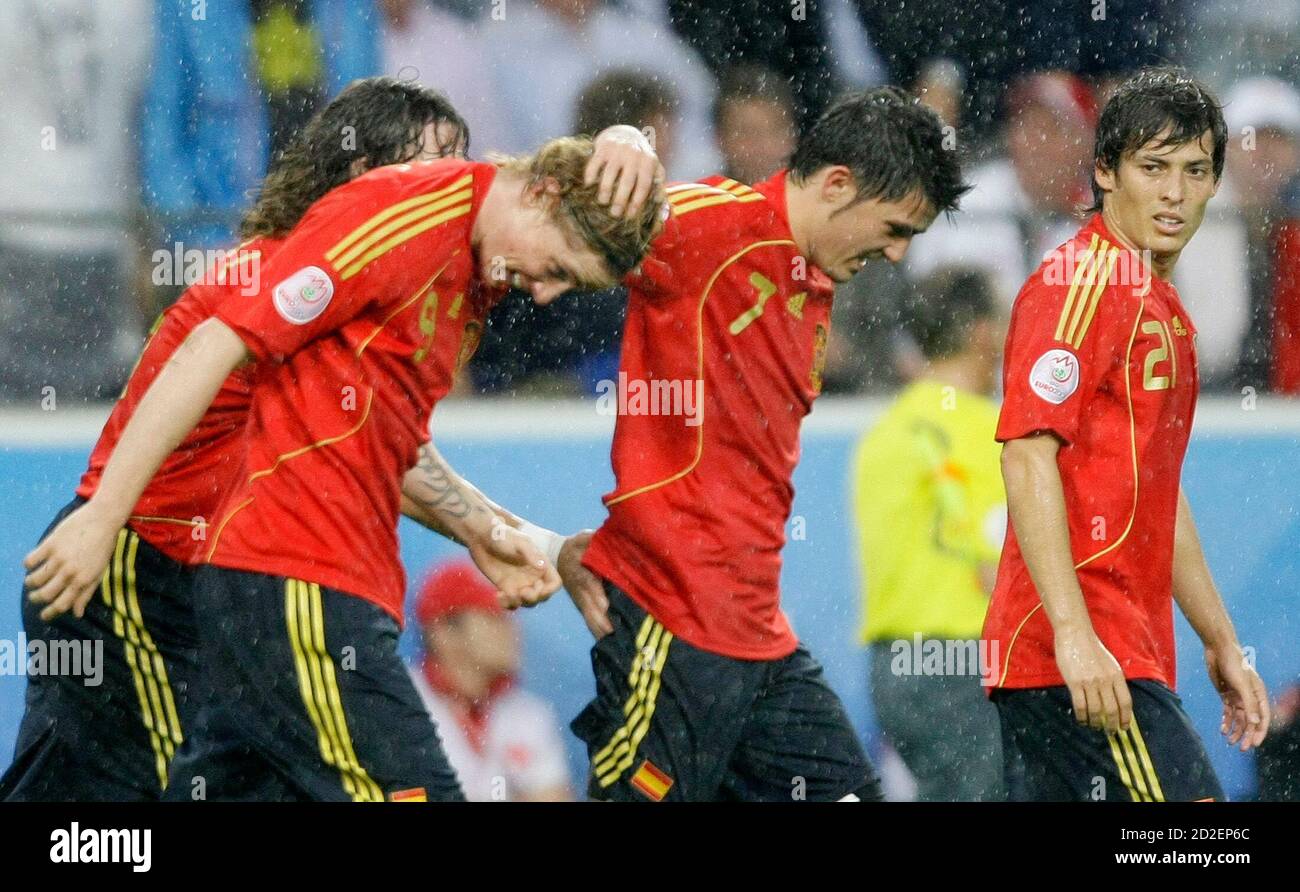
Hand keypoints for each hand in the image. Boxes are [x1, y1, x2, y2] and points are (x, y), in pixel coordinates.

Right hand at [25, 501, 123, 621]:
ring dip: (30, 583)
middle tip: (34, 597)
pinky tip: (32, 564)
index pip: (62, 605)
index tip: (43, 615)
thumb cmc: (104, 547)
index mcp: (83, 581)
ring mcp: (59, 558)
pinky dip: (28, 565)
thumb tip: (77, 614)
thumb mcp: (99, 572)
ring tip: (32, 581)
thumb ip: (86, 593)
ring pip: (35, 580)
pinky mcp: (50, 544)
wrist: (103, 519)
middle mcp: (70, 572)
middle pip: (45, 595)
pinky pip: (30, 561)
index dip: (50, 613)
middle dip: (36, 599)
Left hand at [468, 523, 560, 609]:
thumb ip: (531, 554)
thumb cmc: (503, 535)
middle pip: (542, 596)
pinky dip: (507, 604)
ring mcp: (519, 583)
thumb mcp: (519, 542)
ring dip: (519, 602)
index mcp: (540, 564)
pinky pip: (512, 603)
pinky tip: (498, 595)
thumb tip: (543, 568)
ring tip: (506, 595)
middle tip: (521, 592)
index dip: (550, 590)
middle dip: (533, 598)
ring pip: (527, 603)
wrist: (481, 537)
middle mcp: (532, 576)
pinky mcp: (505, 587)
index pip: (554, 583)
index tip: (539, 589)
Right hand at [557, 530, 611, 637]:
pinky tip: (606, 640)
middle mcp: (581, 589)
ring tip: (613, 640)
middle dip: (602, 620)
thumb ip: (592, 538)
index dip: (596, 594)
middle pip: (590, 606)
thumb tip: (601, 537)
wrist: (557, 557)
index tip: (605, 605)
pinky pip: (590, 619)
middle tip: (615, 633)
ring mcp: (581, 599)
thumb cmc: (575, 546)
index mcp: (581, 572)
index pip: (588, 584)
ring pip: (590, 616)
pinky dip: (597, 630)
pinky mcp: (582, 605)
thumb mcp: (583, 538)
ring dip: (600, 628)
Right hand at [588, 125, 664, 219]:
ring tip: (602, 202)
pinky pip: (595, 164)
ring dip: (605, 190)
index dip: (636, 202)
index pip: (643, 186)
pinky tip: (589, 186)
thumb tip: (662, 208)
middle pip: (627, 182)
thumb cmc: (641, 158)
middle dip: (620, 200)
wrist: (625, 132)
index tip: (629, 216)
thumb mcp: (653, 168)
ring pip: (610, 174)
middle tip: (614, 213)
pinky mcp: (604, 146)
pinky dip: (591, 176)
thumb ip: (658, 186)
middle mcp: (634, 154)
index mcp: (649, 162)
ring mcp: (618, 150)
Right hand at [1054, 625, 1132, 732]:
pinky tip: (1082, 719)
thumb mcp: (1109, 664)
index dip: (1126, 717)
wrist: (1075, 635)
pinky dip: (1082, 716)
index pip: (1126, 702)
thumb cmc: (1091, 648)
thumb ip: (1113, 680)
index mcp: (1116, 676)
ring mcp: (1090, 682)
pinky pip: (1080, 705)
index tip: (1124, 727)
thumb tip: (1115, 700)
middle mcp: (1105, 680)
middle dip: (1112, 724)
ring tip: (1094, 726)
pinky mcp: (1075, 682)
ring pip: (1096, 710)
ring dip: (1096, 722)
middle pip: (1112, 709)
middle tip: (1110, 732)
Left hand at [1205, 642, 1269, 750]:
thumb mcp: (1242, 685)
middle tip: (1242, 749)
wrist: (1218, 650)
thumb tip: (1255, 722)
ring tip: (1230, 742)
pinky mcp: (1226, 695)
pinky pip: (1228, 712)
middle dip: (1247, 735)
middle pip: (1250, 721)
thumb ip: (1249, 704)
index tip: (1254, 744)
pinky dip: (1226, 722)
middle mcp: (1250, 697)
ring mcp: (1238, 697)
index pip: (1263, 718)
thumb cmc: (1234, 664)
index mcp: (1259, 694)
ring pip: (1239, 719)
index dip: (1259, 732)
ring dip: (1236, 731)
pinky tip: (1223, 730)